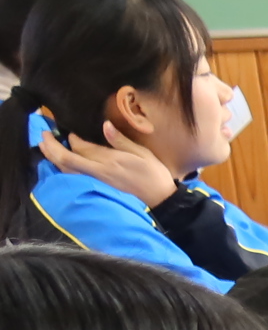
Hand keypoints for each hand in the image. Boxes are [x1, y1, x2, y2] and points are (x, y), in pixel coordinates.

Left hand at [41, 124, 176, 207]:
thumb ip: (121, 141)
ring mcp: (95, 183)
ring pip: (65, 170)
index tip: (68, 132)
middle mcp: (98, 172)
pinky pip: (72, 179)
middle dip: (51, 146)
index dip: (71, 138)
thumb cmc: (155, 176)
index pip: (80, 147)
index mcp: (109, 161)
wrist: (162, 203)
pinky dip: (62, 170)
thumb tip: (105, 126)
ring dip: (52, 157)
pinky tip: (58, 164)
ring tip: (44, 146)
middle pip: (66, 158)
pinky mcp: (97, 190)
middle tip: (42, 134)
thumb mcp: (143, 154)